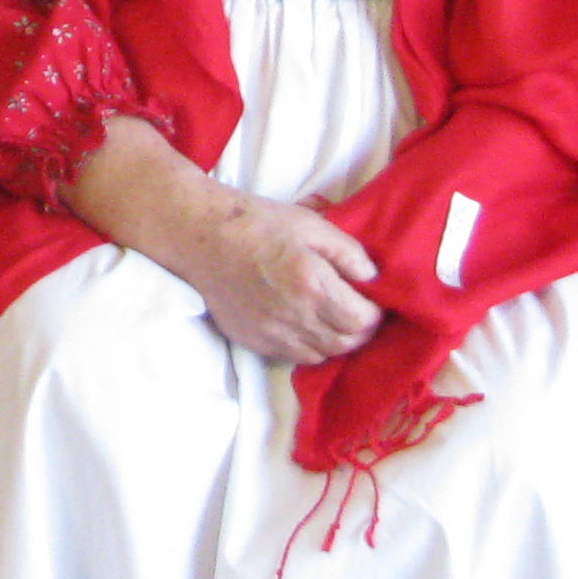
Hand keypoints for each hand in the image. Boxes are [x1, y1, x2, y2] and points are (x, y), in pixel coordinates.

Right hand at [68, 115, 380, 365]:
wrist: (201, 235)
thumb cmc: (257, 222)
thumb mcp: (312, 224)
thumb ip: (349, 253)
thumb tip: (372, 279)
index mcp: (313, 285)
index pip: (364, 321)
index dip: (376, 313)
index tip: (373, 299)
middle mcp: (295, 317)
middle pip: (347, 344)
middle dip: (361, 331)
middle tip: (359, 310)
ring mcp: (272, 333)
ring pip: (322, 356)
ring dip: (336, 342)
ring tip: (334, 320)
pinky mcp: (253, 340)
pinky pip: (293, 357)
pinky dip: (308, 347)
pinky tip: (306, 325)